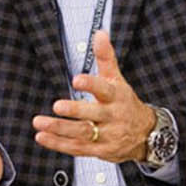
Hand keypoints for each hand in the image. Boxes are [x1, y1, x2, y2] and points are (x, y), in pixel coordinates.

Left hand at [32, 31, 154, 162]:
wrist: (145, 134)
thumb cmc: (125, 103)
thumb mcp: (117, 80)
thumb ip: (105, 58)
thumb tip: (99, 34)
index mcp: (117, 97)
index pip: (105, 89)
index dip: (91, 84)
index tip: (77, 80)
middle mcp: (112, 117)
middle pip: (93, 115)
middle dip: (75, 111)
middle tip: (57, 106)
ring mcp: (107, 136)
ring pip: (82, 133)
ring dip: (59, 129)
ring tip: (39, 122)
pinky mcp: (100, 151)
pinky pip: (77, 148)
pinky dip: (58, 144)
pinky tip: (42, 137)